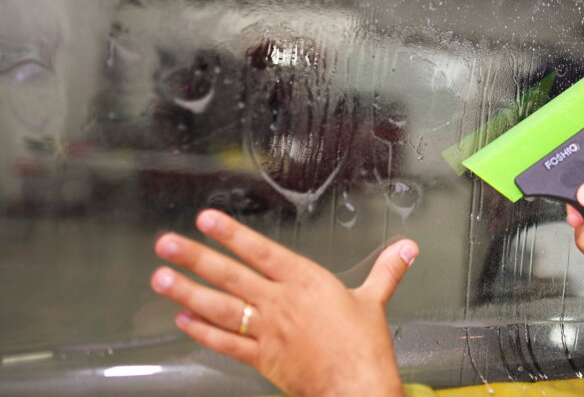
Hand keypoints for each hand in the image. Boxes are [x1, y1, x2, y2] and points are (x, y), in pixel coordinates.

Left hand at [150, 209, 417, 396]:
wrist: (356, 386)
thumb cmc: (364, 346)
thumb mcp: (375, 301)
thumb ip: (386, 271)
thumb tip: (407, 248)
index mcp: (306, 282)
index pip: (262, 251)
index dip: (232, 234)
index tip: (206, 220)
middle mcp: (281, 303)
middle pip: (231, 275)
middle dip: (195, 257)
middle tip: (166, 244)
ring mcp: (268, 331)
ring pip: (220, 307)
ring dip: (187, 292)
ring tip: (161, 278)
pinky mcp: (262, 358)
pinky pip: (226, 342)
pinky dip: (202, 331)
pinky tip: (184, 319)